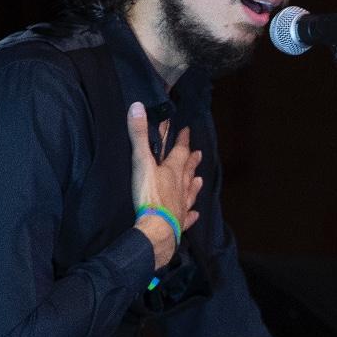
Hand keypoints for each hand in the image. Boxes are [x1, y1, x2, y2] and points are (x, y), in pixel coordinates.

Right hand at [127, 102, 203, 269]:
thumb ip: (138, 136)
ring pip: (190, 192)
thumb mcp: (141, 162)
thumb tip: (137, 107)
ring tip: (199, 180)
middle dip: (192, 160)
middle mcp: (181, 187)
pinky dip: (191, 215)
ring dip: (194, 185)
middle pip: (188, 171)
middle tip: (199, 154)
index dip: (183, 140)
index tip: (187, 131)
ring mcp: (182, 206)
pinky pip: (187, 217)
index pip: (180, 151)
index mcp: (173, 171)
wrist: (156, 229)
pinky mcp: (178, 223)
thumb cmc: (149, 196)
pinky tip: (195, 215)